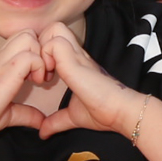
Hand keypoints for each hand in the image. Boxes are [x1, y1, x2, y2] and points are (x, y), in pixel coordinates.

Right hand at [0, 29, 57, 147]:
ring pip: (29, 38)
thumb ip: (26, 113)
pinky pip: (29, 56)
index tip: (39, 76)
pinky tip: (34, 84)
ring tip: (38, 79)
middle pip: (27, 33)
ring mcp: (0, 62)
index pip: (22, 40)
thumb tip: (42, 121)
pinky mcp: (4, 73)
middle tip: (41, 74)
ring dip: (40, 56)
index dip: (37, 53)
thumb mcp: (7, 114)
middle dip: (41, 50)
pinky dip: (38, 67)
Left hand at [37, 21, 153, 137]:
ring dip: (43, 49)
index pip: (54, 40)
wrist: (120, 112)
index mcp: (76, 63)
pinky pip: (53, 44)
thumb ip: (56, 121)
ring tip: (46, 72)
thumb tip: (43, 132)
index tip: (43, 76)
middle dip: (40, 46)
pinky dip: (45, 58)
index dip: (43, 54)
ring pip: (53, 30)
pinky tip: (50, 77)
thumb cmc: (104, 112)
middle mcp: (76, 54)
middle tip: (41, 70)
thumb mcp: (73, 116)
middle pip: (53, 27)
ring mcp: (77, 55)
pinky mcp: (75, 61)